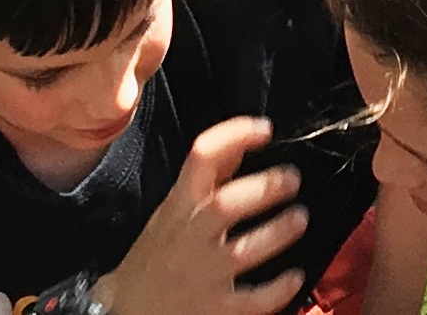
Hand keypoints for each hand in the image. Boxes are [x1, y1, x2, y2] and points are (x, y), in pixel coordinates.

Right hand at [109, 117, 312, 314]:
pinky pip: (252, 301)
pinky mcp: (214, 310)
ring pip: (244, 251)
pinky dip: (278, 289)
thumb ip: (206, 182)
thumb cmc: (156, 256)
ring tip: (299, 218)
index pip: (201, 157)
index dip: (234, 136)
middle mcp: (190, 237)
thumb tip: (239, 148)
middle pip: (227, 205)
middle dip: (264, 188)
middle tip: (292, 179)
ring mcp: (203, 275)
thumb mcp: (173, 211)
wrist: (127, 311)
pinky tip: (295, 278)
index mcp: (178, 207)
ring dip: (278, 232)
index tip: (264, 129)